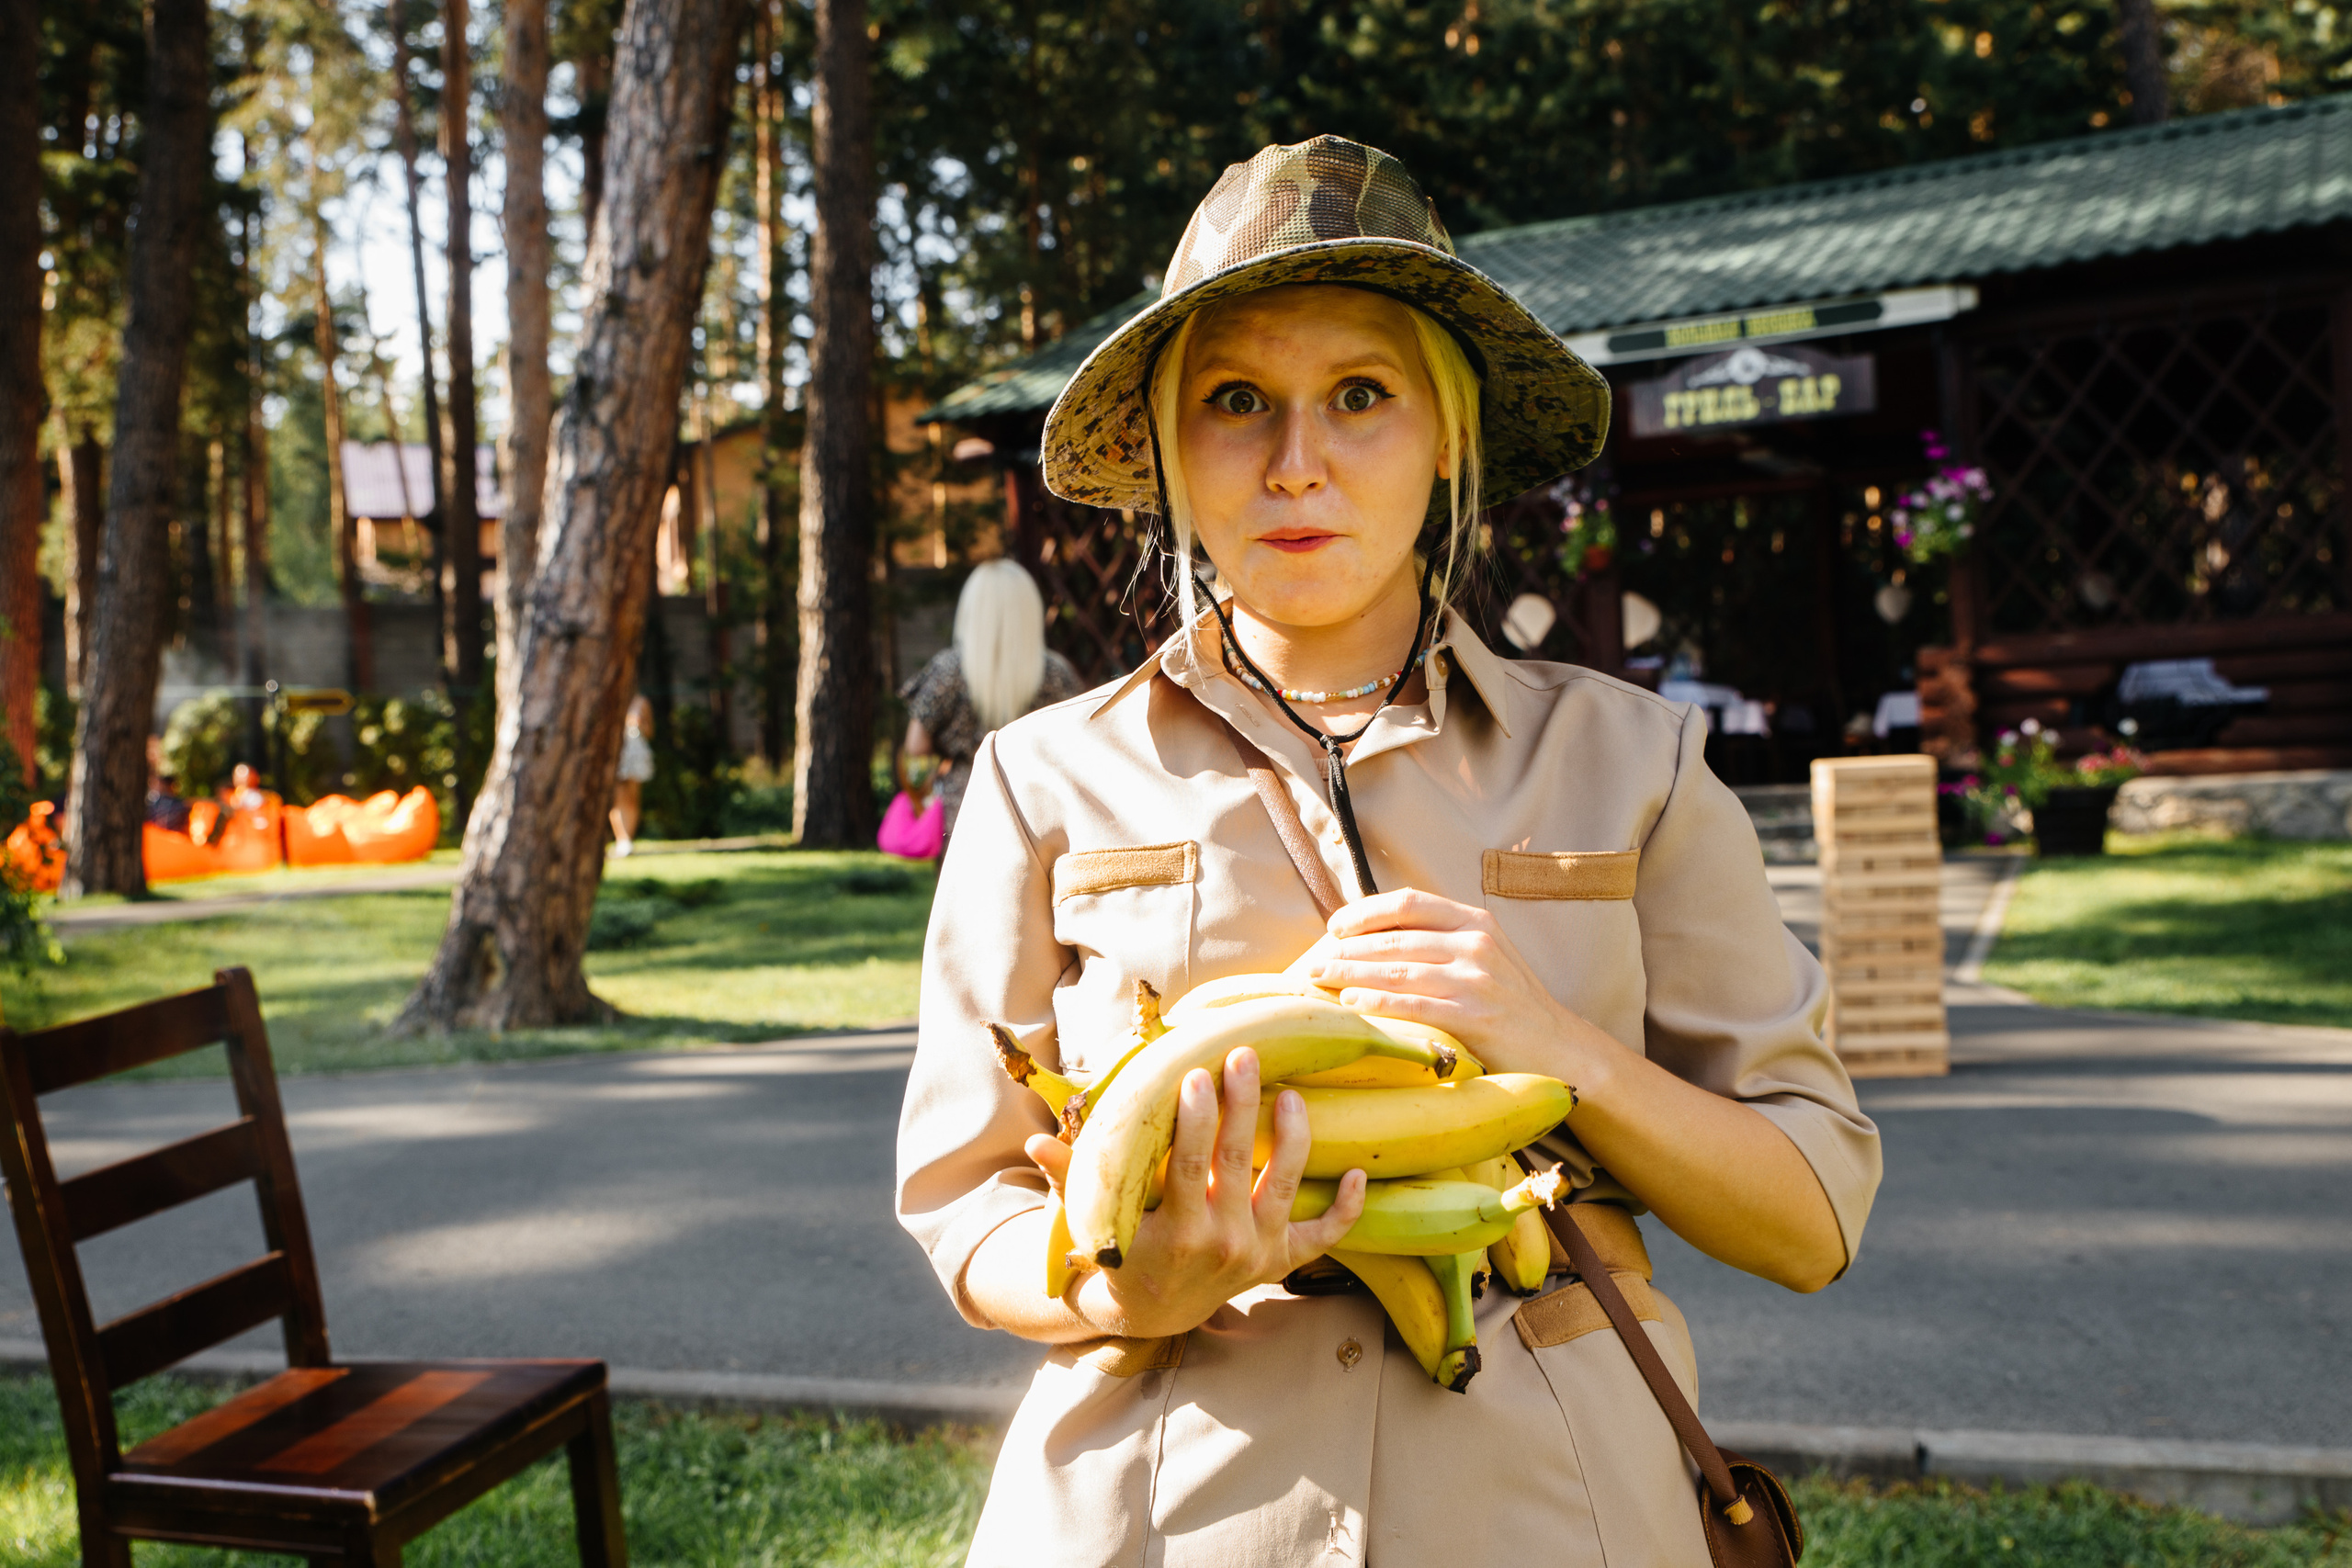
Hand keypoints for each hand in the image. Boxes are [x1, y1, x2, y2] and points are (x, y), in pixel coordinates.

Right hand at [1027, 1047, 1365, 1338]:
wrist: (1151, 1313)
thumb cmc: (1121, 1249)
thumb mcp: (1095, 1219)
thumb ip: (1072, 1179)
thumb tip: (1034, 1139)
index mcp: (1176, 1233)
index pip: (1188, 1165)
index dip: (1193, 1119)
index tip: (1194, 1074)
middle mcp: (1223, 1245)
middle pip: (1239, 1164)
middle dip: (1242, 1106)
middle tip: (1244, 1057)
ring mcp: (1256, 1255)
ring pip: (1285, 1188)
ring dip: (1294, 1138)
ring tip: (1293, 1093)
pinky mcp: (1279, 1263)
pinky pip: (1321, 1238)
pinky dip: (1343, 1210)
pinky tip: (1356, 1174)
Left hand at [1305, 888, 1626, 1085]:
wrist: (1560, 1049)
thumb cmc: (1511, 1005)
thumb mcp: (1485, 957)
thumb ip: (1442, 941)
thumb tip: (1376, 938)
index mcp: (1476, 922)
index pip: (1409, 901)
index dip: (1365, 912)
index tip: (1335, 927)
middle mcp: (1476, 943)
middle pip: (1395, 937)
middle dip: (1346, 949)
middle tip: (1311, 962)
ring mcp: (1476, 979)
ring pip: (1398, 969)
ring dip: (1350, 973)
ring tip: (1317, 980)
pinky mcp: (1474, 1016)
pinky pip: (1413, 1004)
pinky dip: (1377, 1000)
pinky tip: (1350, 1001)